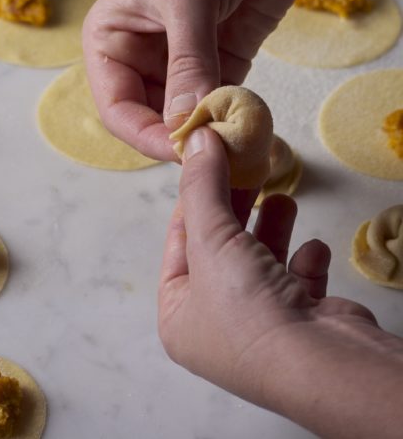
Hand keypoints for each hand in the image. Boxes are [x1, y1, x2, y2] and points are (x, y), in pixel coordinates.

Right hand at [83, 0, 299, 161]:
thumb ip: (186, 62)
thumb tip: (184, 124)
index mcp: (111, 38)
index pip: (116, 104)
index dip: (144, 132)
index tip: (181, 149)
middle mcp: (140, 56)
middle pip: (150, 118)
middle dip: (179, 135)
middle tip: (215, 151)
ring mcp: (181, 63)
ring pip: (186, 116)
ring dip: (209, 131)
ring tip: (237, 142)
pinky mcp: (220, 64)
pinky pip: (220, 105)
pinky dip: (233, 119)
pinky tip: (252, 126)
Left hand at [159, 128, 402, 437]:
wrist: (322, 364)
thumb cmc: (248, 307)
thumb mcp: (212, 237)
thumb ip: (203, 184)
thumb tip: (196, 136)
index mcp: (179, 316)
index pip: (178, 243)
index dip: (194, 199)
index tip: (210, 163)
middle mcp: (216, 326)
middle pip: (221, 249)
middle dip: (237, 207)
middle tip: (248, 168)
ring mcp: (260, 327)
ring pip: (261, 260)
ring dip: (272, 227)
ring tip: (284, 199)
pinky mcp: (302, 325)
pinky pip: (297, 281)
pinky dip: (304, 261)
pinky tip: (312, 251)